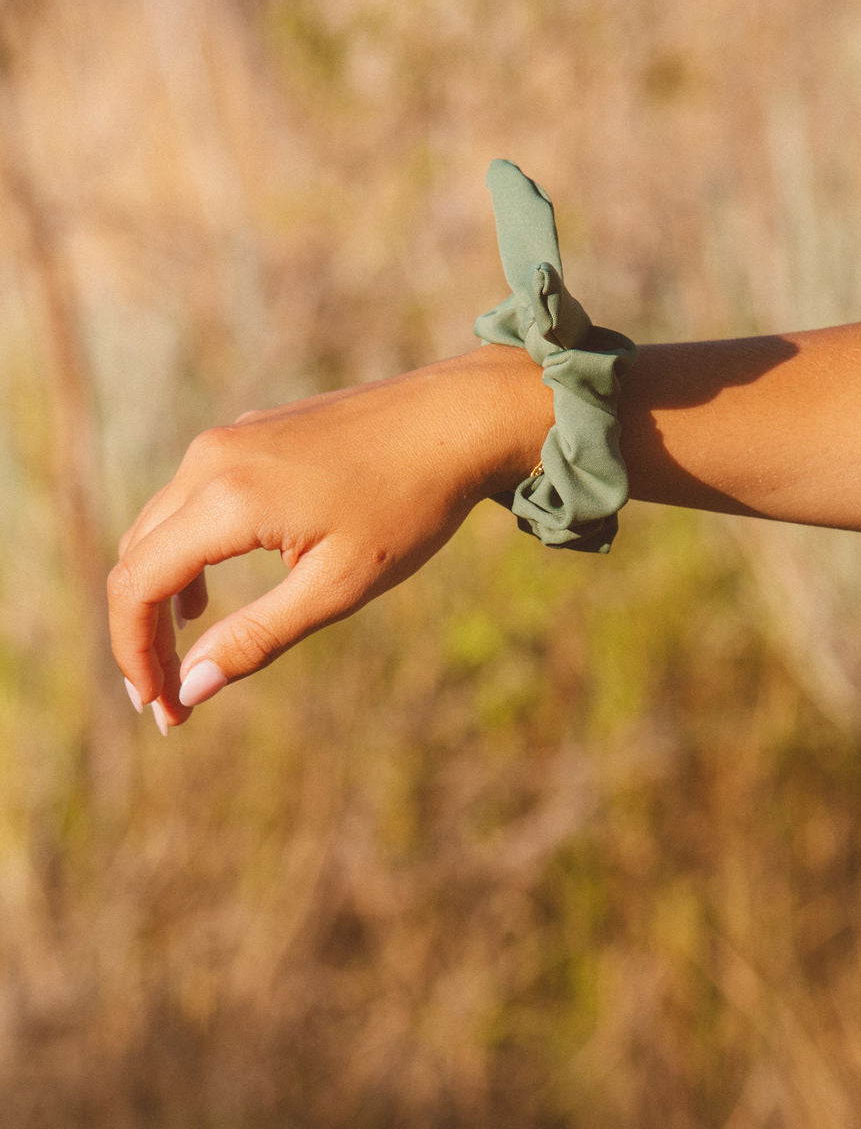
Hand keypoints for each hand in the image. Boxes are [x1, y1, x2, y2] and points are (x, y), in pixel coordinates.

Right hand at [109, 347, 548, 728]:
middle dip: (142, 637)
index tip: (160, 708)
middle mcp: (210, 461)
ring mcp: (226, 441)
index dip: (134, 655)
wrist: (456, 420)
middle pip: (137, 558)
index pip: (138, 586)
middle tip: (168, 702)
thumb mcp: (338, 586)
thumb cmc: (408, 506)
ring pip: (157, 530)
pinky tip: (204, 599)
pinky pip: (187, 504)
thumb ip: (258, 637)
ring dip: (159, 599)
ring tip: (182, 661)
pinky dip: (182, 559)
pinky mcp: (247, 436)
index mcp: (226, 499)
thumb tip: (192, 688)